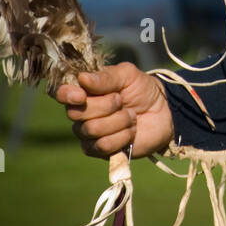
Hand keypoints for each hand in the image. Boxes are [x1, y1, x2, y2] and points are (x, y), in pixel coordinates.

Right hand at [55, 63, 174, 160]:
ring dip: (117, 121)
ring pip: (91, 130)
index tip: (81, 95)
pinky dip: (121, 137)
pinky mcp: (101, 151)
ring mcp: (89, 133)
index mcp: (84, 90)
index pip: (61, 93)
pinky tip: (131, 131)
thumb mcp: (128, 75)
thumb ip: (106, 77)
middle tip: (121, 101)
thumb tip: (82, 78)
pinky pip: (102, 146)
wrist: (164, 113)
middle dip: (104, 106)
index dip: (67, 95)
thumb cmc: (143, 89)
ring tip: (131, 116)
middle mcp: (82, 112)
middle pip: (76, 114)